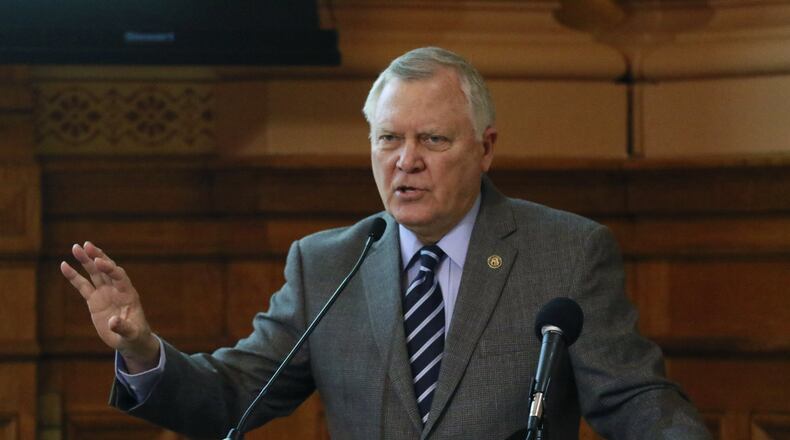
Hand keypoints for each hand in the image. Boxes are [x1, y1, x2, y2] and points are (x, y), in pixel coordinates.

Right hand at [60, 242, 158, 372]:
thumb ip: (123, 327)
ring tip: (76, 247)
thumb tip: (113, 322)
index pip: (119, 276)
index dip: (110, 268)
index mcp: (128, 294)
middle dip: (97, 257)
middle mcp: (116, 289)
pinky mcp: (94, 300)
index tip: (99, 262)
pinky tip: (64, 265)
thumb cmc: (134, 336)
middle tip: (86, 245)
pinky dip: (74, 276)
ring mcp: (105, 293)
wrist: (130, 340)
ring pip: (94, 273)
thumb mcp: (131, 334)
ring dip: (86, 260)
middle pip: (106, 269)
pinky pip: (83, 286)